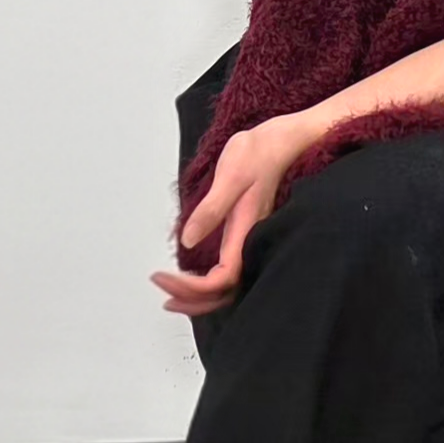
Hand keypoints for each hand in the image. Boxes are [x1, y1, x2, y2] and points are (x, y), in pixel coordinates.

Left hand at [149, 110, 326, 317]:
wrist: (281, 142)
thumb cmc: (258, 154)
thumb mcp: (230, 177)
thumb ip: (210, 210)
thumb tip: (187, 241)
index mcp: (246, 231)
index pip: (221, 278)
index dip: (192, 287)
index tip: (163, 277)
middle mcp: (250, 242)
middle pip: (225, 292)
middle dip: (193, 300)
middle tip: (163, 297)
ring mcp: (249, 241)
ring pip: (228, 286)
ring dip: (201, 298)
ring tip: (172, 297)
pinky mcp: (245, 236)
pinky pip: (229, 272)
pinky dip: (210, 285)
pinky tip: (193, 281)